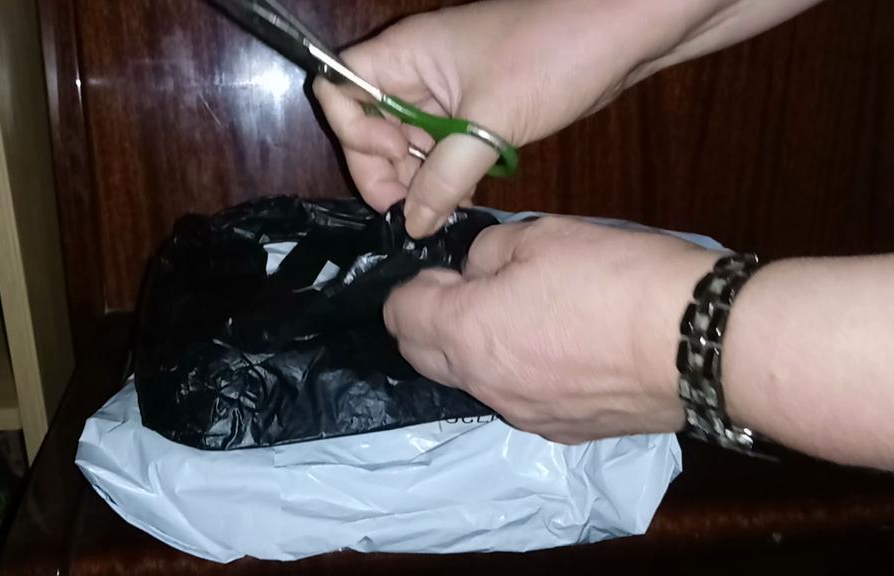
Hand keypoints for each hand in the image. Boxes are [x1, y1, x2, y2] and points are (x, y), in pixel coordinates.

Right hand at [313, 0, 688, 236]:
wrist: (623, 33)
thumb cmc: (554, 55)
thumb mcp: (490, 123)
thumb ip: (444, 177)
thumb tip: (414, 224)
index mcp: (405, 54)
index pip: (341, 92)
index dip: (355, 134)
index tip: (393, 162)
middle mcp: (415, 71)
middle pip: (370, 127)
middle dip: (387, 171)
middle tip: (414, 212)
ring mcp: (445, 91)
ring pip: (406, 145)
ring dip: (418, 182)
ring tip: (442, 213)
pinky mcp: (474, 110)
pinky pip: (441, 149)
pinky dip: (445, 178)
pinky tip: (458, 203)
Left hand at [384, 216, 719, 442]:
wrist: (697, 344)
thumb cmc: (615, 278)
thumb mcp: (542, 235)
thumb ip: (488, 252)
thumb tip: (476, 270)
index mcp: (466, 333)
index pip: (400, 315)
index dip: (415, 284)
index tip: (446, 269)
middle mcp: (484, 385)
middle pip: (421, 356)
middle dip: (429, 322)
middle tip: (469, 290)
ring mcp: (523, 415)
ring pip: (471, 382)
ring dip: (475, 350)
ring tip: (522, 317)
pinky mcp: (564, 431)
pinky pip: (517, 400)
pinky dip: (518, 374)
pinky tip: (559, 350)